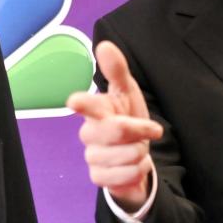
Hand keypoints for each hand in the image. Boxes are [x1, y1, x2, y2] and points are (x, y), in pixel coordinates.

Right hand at [66, 41, 162, 211]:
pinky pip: (125, 175)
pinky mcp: (98, 177)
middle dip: (140, 131)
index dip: (82, 103)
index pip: (87, 104)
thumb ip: (117, 71)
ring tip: (136, 149)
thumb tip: (105, 45)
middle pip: (117, 129)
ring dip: (140, 153)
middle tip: (148, 131)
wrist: (134, 156)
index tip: (74, 102)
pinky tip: (133, 166)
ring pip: (125, 155)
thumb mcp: (127, 93)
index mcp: (96, 109)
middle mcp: (89, 132)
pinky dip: (137, 170)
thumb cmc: (128, 118)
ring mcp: (92, 156)